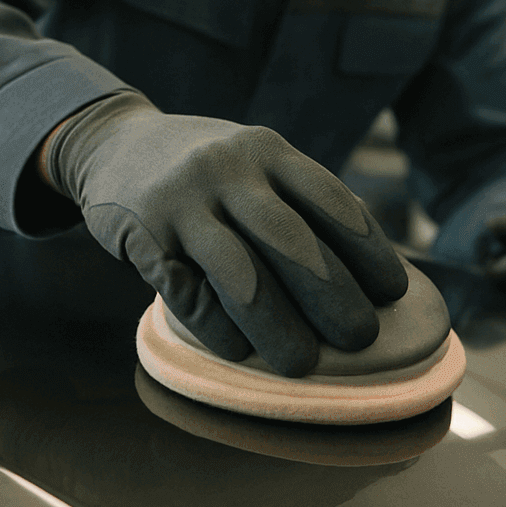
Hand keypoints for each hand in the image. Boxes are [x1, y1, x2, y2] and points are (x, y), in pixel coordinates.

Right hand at [43, 92, 408, 375]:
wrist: (111, 142)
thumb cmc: (206, 170)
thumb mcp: (253, 160)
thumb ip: (297, 198)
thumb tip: (368, 271)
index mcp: (267, 150)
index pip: (330, 200)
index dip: (367, 249)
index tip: (393, 293)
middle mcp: (228, 168)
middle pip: (291, 239)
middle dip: (332, 295)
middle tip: (360, 337)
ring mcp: (182, 199)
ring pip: (239, 272)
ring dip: (276, 324)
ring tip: (302, 364)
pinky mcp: (143, 232)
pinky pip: (186, 291)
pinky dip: (216, 327)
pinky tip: (238, 351)